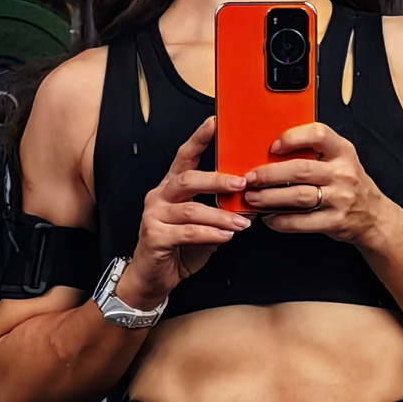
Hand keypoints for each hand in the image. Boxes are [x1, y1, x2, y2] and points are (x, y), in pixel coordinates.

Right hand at [127, 116, 254, 303]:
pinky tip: (226, 236)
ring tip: (241, 222)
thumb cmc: (179, 248)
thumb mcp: (203, 225)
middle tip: (241, 183)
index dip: (199, 139)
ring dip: (220, 215)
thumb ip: (219, 210)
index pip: (184, 157)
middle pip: (188, 179)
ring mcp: (154, 215)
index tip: (215, 123)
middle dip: (217, 180)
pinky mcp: (154, 236)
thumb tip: (249, 199)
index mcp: (171, 187)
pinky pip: (187, 232)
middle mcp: (160, 196)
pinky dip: (210, 234)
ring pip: (191, 209)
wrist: (153, 278)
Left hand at [242, 122, 385, 244]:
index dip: (293, 137)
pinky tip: (269, 218)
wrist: (374, 216)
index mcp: (342, 151)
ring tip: (253, 198)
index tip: (273, 146)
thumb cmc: (348, 184)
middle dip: (269, 174)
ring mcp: (340, 199)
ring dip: (270, 198)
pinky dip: (281, 221)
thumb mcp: (339, 160)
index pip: (318, 134)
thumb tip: (270, 153)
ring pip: (298, 197)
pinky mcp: (335, 221)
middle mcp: (343, 173)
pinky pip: (302, 222)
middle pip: (300, 170)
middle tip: (250, 178)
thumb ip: (313, 153)